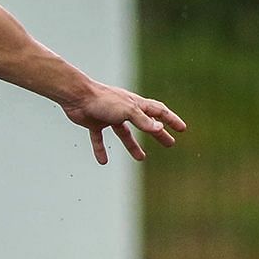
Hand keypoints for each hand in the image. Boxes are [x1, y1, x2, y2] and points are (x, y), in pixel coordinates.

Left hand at [61, 83, 185, 163]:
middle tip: (169, 143)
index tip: (182, 129)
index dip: (171, 120)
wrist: (76, 96)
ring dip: (132, 145)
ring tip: (141, 158)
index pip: (158, 111)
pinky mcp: (94, 123)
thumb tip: (159, 129)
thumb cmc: (103, 100)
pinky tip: (103, 161)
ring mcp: (109, 117)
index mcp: (135, 104)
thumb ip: (143, 121)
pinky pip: (99, 139)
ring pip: (124, 133)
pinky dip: (101, 150)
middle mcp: (124, 110)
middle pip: (145, 124)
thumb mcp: (127, 111)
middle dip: (157, 134)